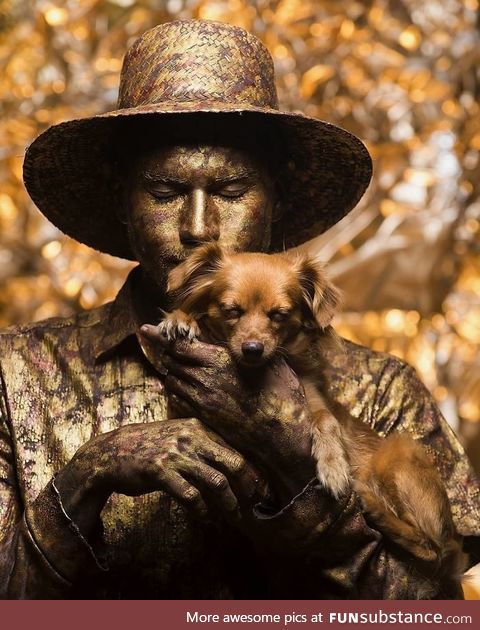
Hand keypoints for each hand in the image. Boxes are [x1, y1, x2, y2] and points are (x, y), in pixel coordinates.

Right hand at [54, 418, 263, 537]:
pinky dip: (202, 509)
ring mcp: (175, 454)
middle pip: (233, 463)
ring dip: (228, 503)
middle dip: (247, 486)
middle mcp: (190, 437)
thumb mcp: (177, 437)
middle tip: (252, 503)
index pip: (233, 450)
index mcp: (197, 428)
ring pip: (216, 481)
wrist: (110, 452)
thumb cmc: (148, 447)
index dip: (250, 472)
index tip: (258, 490)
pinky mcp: (160, 471)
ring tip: (232, 515)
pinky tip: (204, 516)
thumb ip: (201, 446)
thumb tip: (230, 466)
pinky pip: (190, 495)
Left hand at [140, 325, 315, 503]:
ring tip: (175, 367)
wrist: (280, 434)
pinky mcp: (203, 417)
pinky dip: (175, 391)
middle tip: (162, 347)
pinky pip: (177, 400)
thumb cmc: (281, 395)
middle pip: (171, 361)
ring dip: (171, 372)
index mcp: (220, 360)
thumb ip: (252, 351)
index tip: (146, 329)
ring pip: (171, 380)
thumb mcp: (272, 363)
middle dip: (167, 353)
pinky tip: (181, 388)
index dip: (161, 336)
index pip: (180, 345)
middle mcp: (206, 378)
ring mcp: (202, 399)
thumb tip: (250, 343)